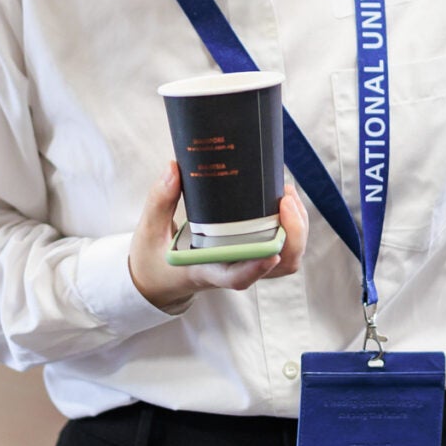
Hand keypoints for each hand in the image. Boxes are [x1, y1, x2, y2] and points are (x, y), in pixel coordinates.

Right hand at [128, 161, 306, 311]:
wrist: (158, 277)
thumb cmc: (154, 258)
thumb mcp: (149, 231)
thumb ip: (160, 201)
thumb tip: (173, 168)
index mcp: (206, 271)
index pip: (236, 278)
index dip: (257, 268)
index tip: (272, 252)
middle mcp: (232, 270)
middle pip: (277, 266)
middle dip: (292, 235)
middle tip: (285, 198)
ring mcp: (245, 263)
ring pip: (286, 258)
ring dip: (296, 229)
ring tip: (287, 193)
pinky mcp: (251, 254)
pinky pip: (282, 247)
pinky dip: (290, 225)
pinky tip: (283, 199)